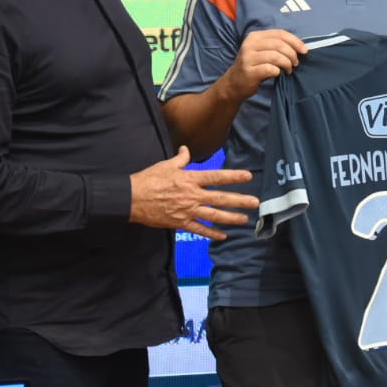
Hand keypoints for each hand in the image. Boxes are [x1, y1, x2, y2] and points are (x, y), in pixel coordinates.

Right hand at [129, 146, 258, 238]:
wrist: (132, 198)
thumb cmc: (148, 179)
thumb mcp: (166, 165)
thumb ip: (180, 158)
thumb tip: (186, 149)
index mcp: (190, 179)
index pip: (216, 177)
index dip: (233, 176)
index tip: (248, 177)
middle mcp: (192, 195)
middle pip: (220, 198)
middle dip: (239, 200)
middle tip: (255, 202)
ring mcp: (187, 211)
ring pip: (214, 215)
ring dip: (231, 218)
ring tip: (244, 220)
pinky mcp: (180, 223)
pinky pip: (199, 229)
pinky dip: (211, 233)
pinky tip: (223, 236)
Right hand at [222, 28, 306, 100]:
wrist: (234, 83)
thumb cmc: (254, 66)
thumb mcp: (261, 51)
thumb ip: (276, 45)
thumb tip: (299, 46)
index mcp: (255, 36)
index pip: (279, 33)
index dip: (295, 41)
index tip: (304, 50)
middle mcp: (249, 44)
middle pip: (279, 44)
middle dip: (292, 54)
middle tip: (295, 63)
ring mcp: (248, 58)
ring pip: (276, 56)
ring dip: (287, 64)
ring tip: (288, 70)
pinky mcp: (249, 72)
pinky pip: (270, 69)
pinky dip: (278, 72)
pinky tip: (278, 74)